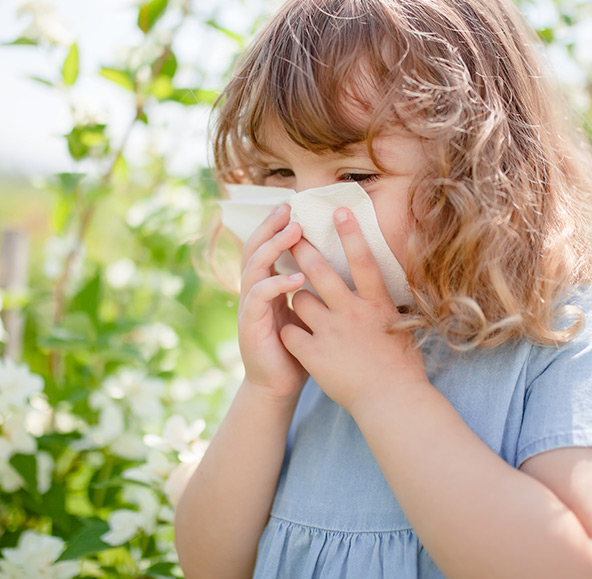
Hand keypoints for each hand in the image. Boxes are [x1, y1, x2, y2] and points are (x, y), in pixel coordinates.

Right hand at [237, 203, 308, 400]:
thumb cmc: (299, 348)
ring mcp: (249, 307)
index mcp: (267, 285)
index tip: (294, 205)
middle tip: (288, 208)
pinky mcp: (250, 325)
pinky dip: (276, 284)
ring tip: (293, 232)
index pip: (267, 246)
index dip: (276, 226)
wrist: (281, 385)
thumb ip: (315, 288)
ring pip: (254, 267)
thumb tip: (342, 261)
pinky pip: (258, 297)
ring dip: (273, 247)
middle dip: (270, 226)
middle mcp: (254, 291)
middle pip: (255, 248)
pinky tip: (295, 277)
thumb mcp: (308, 311)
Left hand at [280, 208, 428, 415]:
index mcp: (377, 304)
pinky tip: (295, 338)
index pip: (363, 261)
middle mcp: (352, 313)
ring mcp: (331, 333)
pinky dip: (290, 332)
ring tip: (303, 305)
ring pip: (300, 300)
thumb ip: (385, 305)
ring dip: (298, 299)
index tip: (338, 211)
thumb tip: (381, 286)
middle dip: (303, 249)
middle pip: (320, 272)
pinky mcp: (314, 354)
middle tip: (291, 235)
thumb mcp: (401, 326)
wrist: (392, 402)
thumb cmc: (402, 367)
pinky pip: (290, 332)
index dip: (351, 234)